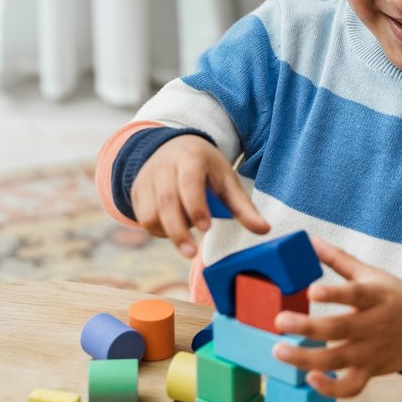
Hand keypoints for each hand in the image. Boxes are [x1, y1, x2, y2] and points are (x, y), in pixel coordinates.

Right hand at [131, 134, 269, 258]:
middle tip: (191, 253)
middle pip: (166, 201)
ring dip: (168, 231)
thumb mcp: (226, 180)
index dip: (195, 205)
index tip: (205, 227)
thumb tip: (265, 230)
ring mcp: (146, 179)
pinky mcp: (136, 192)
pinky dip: (158, 230)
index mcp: (190, 159)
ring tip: (186, 236)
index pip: (189, 182)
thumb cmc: (206, 168)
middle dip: (178, 230)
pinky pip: (143, 218)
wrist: (174, 147)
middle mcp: (164, 166)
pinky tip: (173, 229)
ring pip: (150, 213)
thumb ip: (243, 207)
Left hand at [272, 237, 401, 397]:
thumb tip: (311, 240)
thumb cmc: (392, 297)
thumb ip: (339, 260)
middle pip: (341, 329)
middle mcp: (374, 325)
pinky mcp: (371, 371)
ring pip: (339, 359)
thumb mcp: (371, 274)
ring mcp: (372, 351)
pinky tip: (310, 379)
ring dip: (307, 359)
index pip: (355, 294)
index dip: (334, 294)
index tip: (311, 291)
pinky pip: (352, 386)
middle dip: (308, 327)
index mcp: (375, 297)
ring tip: (279, 351)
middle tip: (280, 320)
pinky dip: (332, 388)